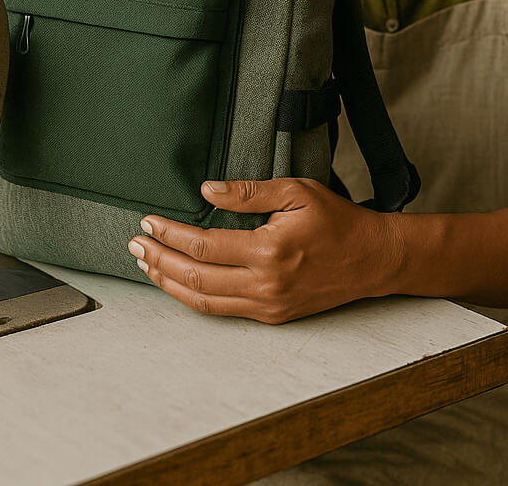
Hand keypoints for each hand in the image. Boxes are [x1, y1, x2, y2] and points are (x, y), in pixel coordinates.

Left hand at [128, 178, 403, 322]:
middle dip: (159, 260)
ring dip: (170, 283)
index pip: (203, 245)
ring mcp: (268, 305)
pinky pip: (223, 310)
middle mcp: (265, 284)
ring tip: (146, 264)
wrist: (372, 259)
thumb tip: (206, 191)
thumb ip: (247, 193)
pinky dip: (194, 298)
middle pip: (195, 278)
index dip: (170, 234)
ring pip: (204, 301)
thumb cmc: (336, 221)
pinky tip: (178, 283)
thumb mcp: (295, 191)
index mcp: (269, 251)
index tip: (149, 222)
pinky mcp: (272, 316)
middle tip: (135, 245)